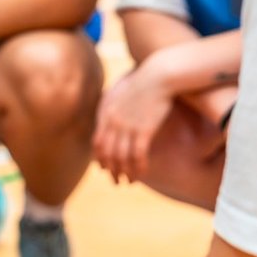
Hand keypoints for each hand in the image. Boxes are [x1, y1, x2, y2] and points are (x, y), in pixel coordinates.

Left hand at [92, 59, 176, 183]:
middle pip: (108, 153)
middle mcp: (113, 121)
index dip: (100, 158)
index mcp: (106, 112)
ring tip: (130, 181)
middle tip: (116, 181)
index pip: (98, 142)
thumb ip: (114, 107)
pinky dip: (139, 167)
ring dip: (125, 172)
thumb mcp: (121, 93)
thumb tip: (113, 119)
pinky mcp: (144, 129)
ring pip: (122, 157)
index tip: (104, 168)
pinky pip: (138, 155)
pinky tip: (142, 173)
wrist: (158, 75)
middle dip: (111, 170)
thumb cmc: (143, 82)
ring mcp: (127, 126)